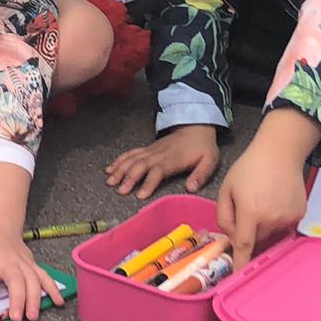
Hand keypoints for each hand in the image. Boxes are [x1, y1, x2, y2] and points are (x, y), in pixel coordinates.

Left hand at [0, 226, 65, 320]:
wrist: (0, 227)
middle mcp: (8, 261)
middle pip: (16, 280)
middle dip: (17, 298)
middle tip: (16, 317)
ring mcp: (22, 264)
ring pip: (33, 280)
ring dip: (36, 298)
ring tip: (34, 315)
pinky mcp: (32, 266)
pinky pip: (45, 278)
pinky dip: (53, 289)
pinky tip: (58, 304)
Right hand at [106, 124, 220, 197]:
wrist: (195, 126)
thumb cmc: (203, 146)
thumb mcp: (210, 160)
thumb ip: (201, 174)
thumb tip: (191, 188)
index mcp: (173, 159)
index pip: (158, 171)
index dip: (148, 182)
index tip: (140, 195)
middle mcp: (159, 154)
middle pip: (140, 165)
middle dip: (128, 177)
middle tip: (119, 190)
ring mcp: (151, 150)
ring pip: (132, 159)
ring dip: (120, 169)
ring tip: (110, 181)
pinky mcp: (148, 148)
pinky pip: (131, 153)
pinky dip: (119, 160)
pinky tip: (110, 168)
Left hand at [217, 112, 318, 263]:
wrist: (280, 152)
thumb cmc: (248, 168)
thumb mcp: (226, 189)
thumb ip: (224, 216)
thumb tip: (231, 238)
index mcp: (250, 212)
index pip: (244, 246)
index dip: (241, 264)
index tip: (238, 279)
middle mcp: (271, 219)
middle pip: (257, 239)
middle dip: (249, 231)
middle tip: (246, 208)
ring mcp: (288, 218)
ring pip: (271, 234)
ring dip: (263, 226)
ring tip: (262, 201)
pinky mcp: (299, 214)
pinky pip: (284, 226)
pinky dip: (277, 219)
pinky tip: (275, 201)